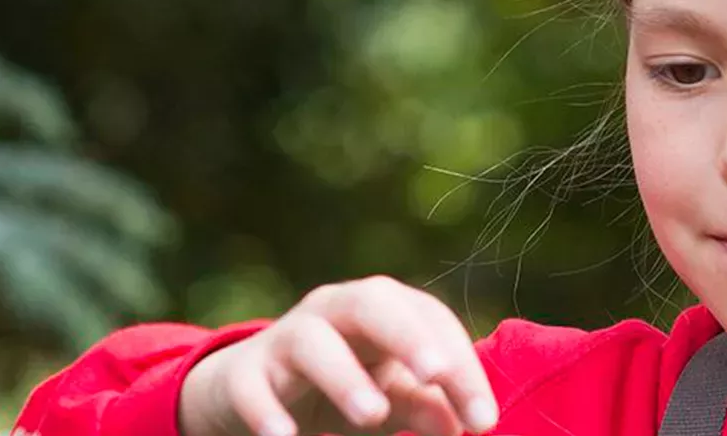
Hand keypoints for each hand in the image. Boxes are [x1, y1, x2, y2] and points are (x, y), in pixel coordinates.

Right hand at [180, 276, 499, 435]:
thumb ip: (426, 404)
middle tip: (435, 374)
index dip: (461, 364)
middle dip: (407, 335)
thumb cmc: (340, 384)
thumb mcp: (389, 395)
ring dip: (343, 376)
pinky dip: (267, 411)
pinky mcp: (242, 374)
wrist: (248, 390)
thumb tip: (462, 426)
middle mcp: (332, 311)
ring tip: (371, 415)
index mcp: (378, 309)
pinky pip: (251, 386)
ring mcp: (284, 339)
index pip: (429, 319)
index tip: (484, 419)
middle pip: (371, 302)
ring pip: (311, 342)